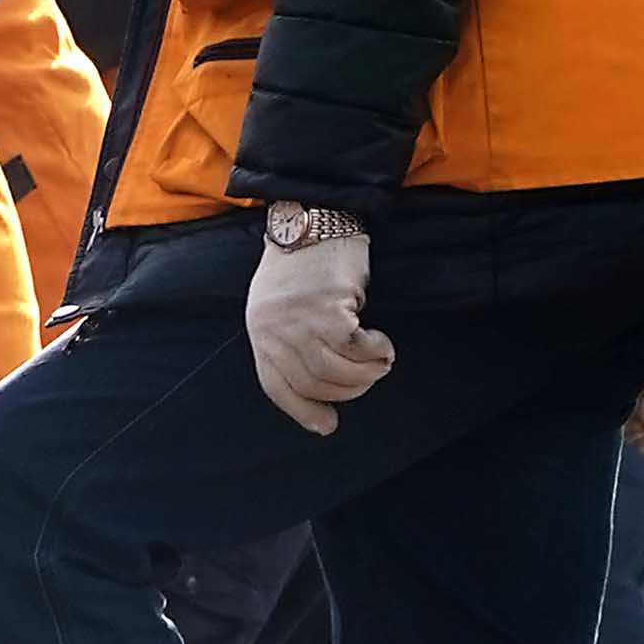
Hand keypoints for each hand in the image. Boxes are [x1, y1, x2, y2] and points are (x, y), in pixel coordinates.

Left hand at [245, 214, 391, 434]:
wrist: (312, 218)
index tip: (327, 425)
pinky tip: (383, 346)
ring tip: (379, 364)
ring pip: (336, 371)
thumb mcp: (280, 306)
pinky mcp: (329, 308)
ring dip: (365, 374)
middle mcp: (275, 330)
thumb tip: (319, 392)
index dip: (303, 411)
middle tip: (367, 380)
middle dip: (346, 391)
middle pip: (313, 383)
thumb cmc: (300, 264)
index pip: (277, 387)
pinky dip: (375, 352)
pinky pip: (356, 348)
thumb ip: (290, 342)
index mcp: (260, 332)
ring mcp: (300, 321)